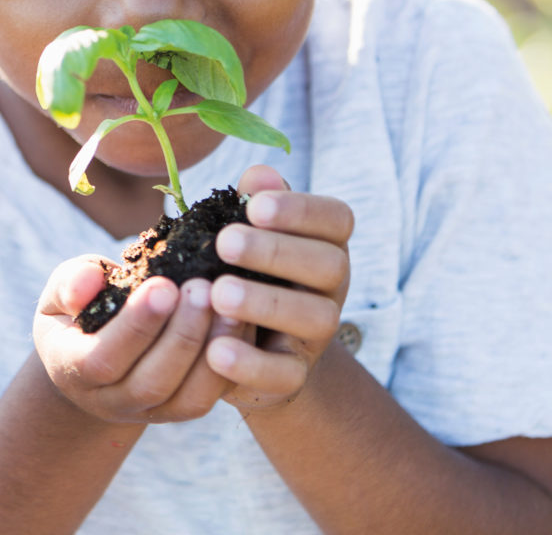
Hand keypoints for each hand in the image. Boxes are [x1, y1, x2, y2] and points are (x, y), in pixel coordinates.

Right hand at [33, 255, 244, 424]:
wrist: (94, 352)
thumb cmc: (81, 307)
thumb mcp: (63, 290)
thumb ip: (71, 283)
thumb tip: (85, 286)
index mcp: (73, 369)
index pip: (102, 359)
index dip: (136, 326)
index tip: (164, 286)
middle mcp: (110, 401)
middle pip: (151, 383)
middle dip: (182, 334)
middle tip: (203, 288)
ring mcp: (149, 411)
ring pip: (187, 398)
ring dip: (211, 350)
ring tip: (228, 303)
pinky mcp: (180, 409)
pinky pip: (209, 396)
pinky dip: (230, 361)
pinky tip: (239, 320)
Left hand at [205, 165, 352, 412]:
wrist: (247, 343)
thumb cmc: (246, 266)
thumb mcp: (249, 231)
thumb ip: (255, 202)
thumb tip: (260, 176)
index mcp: (324, 242)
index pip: (335, 218)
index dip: (301, 210)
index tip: (254, 207)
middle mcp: (332, 286)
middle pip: (328, 265)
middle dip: (277, 252)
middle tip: (225, 244)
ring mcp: (317, 334)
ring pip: (314, 318)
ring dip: (266, 303)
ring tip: (218, 294)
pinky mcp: (294, 376)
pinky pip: (285, 374)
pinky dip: (251, 364)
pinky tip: (215, 350)